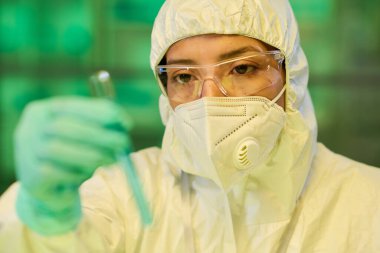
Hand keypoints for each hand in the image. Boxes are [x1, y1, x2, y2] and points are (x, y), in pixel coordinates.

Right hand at [14, 96, 131, 234]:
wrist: (51, 188)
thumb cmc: (74, 155)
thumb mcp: (86, 134)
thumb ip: (101, 124)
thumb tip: (124, 123)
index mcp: (42, 111)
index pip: (70, 105)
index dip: (100, 112)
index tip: (126, 122)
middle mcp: (28, 129)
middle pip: (65, 127)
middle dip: (100, 135)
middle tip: (124, 144)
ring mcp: (26, 153)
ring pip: (59, 150)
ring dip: (91, 155)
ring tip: (111, 160)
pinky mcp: (30, 178)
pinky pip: (55, 173)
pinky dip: (76, 173)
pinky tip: (86, 174)